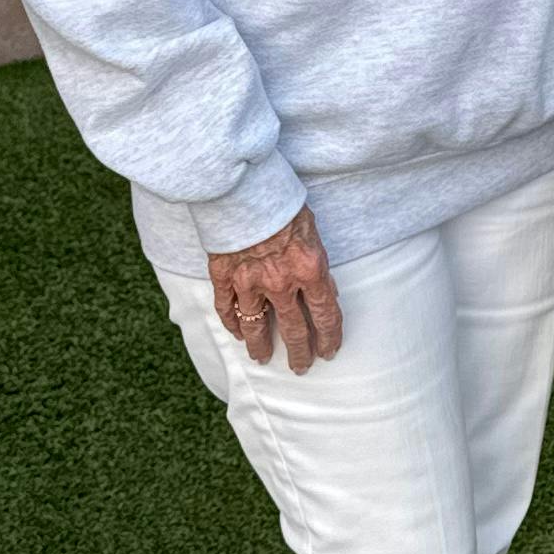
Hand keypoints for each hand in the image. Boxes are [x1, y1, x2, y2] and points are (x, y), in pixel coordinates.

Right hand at [207, 206, 341, 371]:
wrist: (243, 186)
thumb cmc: (282, 203)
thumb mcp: (313, 232)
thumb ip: (317, 266)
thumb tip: (325, 292)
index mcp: (310, 270)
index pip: (325, 315)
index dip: (329, 338)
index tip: (329, 351)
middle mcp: (281, 282)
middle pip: (294, 330)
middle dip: (300, 353)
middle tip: (301, 367)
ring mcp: (249, 282)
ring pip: (256, 326)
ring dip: (260, 346)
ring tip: (262, 359)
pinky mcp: (223, 276)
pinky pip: (227, 309)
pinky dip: (232, 323)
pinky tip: (237, 332)